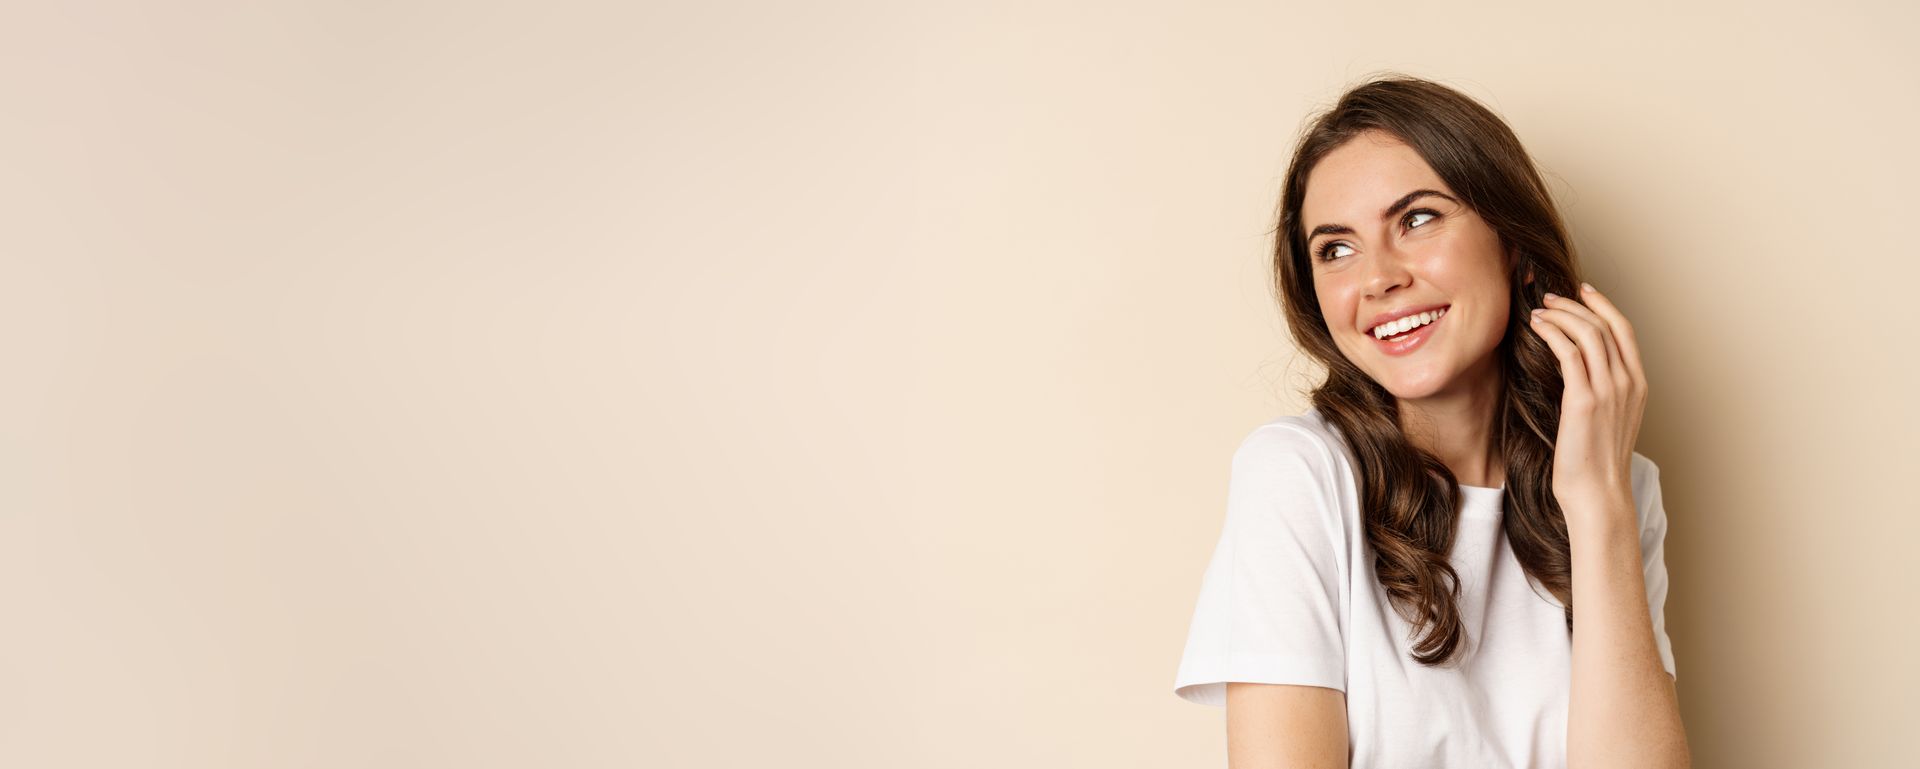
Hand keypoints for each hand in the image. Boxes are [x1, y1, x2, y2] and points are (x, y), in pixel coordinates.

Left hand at [1528, 283, 1647, 526]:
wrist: (1598, 493)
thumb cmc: (1595, 463)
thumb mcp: (1607, 420)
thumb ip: (1600, 392)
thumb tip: (1575, 371)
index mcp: (1638, 385)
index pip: (1624, 331)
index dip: (1604, 305)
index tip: (1583, 290)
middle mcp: (1628, 383)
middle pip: (1605, 325)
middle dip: (1576, 304)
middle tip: (1549, 296)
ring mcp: (1609, 390)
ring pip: (1588, 334)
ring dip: (1561, 315)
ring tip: (1538, 310)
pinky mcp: (1584, 400)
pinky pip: (1570, 353)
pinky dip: (1553, 333)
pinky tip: (1538, 328)